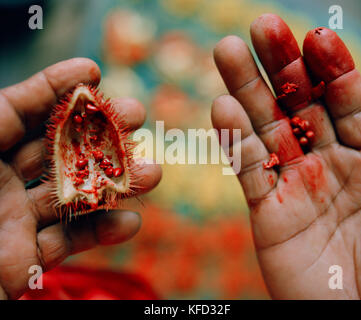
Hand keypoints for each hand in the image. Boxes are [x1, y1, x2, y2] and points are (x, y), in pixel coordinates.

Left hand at [0, 58, 160, 298]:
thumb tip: (32, 90)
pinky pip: (69, 241)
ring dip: (116, 184)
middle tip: (137, 117)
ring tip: (152, 173)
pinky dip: (103, 232)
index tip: (93, 73)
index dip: (56, 87)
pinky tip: (131, 222)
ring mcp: (15, 219)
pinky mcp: (26, 258)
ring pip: (74, 195)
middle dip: (102, 130)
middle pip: (58, 149)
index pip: (20, 110)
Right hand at [212, 14, 360, 298]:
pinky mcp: (268, 211)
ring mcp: (295, 183)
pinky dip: (234, 141)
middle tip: (259, 28)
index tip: (314, 38)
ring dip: (245, 90)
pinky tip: (221, 109)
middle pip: (299, 104)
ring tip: (226, 51)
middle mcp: (329, 161)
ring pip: (266, 129)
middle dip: (279, 65)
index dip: (330, 68)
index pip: (347, 98)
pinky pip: (248, 170)